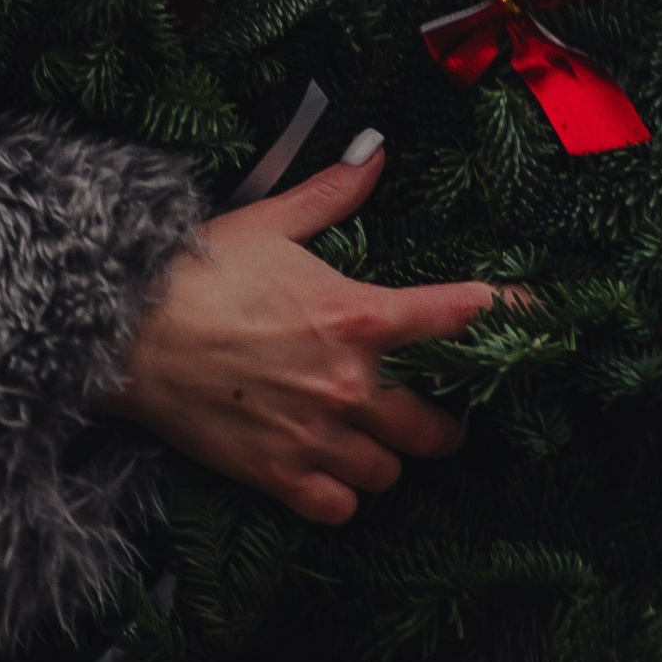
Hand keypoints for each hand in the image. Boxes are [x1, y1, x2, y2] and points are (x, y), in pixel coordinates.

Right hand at [108, 139, 522, 525]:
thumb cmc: (196, 271)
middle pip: (434, 427)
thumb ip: (333, 194)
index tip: (536, 315)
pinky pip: (340, 506)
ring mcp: (316, 436)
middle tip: (432, 412)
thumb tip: (374, 155)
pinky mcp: (278, 475)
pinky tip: (329, 472)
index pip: (455, 316)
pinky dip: (341, 494)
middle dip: (442, 421)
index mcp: (355, 316)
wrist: (126, 331)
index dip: (505, 313)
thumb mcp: (271, 221)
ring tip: (370, 440)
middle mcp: (348, 384)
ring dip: (386, 458)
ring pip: (389, 472)